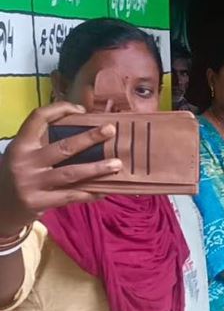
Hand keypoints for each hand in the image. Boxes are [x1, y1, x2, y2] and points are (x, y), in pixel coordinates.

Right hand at [0, 103, 121, 232]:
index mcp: (21, 144)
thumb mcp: (24, 155)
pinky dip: (90, 192)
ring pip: (71, 173)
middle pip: (62, 147)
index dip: (60, 109)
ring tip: (117, 164)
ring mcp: (31, 183)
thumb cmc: (20, 175)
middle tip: (111, 130)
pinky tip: (105, 190)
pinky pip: (71, 196)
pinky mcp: (38, 202)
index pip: (38, 118)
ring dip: (97, 168)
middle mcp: (25, 162)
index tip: (82, 109)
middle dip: (89, 138)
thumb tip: (87, 131)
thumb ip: (46, 143)